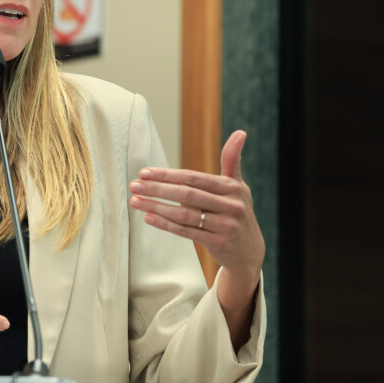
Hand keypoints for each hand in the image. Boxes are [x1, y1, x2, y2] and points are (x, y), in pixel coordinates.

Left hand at [128, 130, 263, 346]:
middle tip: (134, 186)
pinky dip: (166, 225)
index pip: (193, 178)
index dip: (167, 175)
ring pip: (185, 215)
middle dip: (157, 189)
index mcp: (232, 188)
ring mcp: (226, 225)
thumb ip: (232, 160)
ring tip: (135, 201)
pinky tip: (149, 218)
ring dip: (156, 207)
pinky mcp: (218, 243)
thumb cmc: (236, 211)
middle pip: (187, 195)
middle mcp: (231, 205)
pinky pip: (186, 232)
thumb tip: (240, 132)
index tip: (144, 173)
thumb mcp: (238, 186)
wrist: (249, 251)